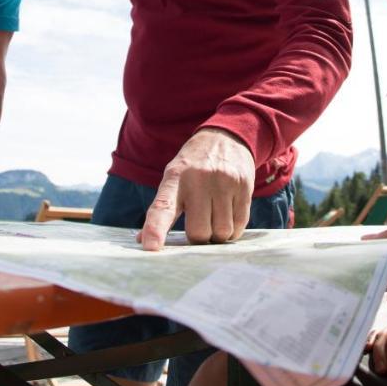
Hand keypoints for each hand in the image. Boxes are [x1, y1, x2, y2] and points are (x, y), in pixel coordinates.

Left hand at [140, 128, 253, 250]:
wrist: (226, 137)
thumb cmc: (193, 166)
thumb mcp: (173, 177)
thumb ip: (160, 208)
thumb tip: (142, 241)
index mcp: (175, 178)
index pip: (162, 207)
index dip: (155, 229)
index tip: (150, 248)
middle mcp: (199, 179)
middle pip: (198, 231)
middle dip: (198, 238)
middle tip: (198, 227)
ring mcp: (224, 182)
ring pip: (221, 232)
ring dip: (217, 236)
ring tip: (214, 220)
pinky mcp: (244, 187)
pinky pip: (239, 225)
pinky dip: (232, 230)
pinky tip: (227, 217)